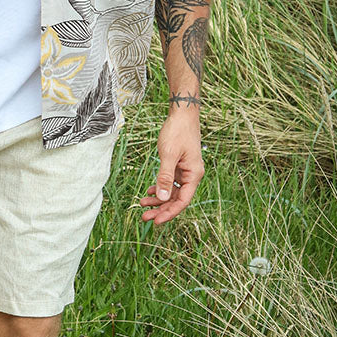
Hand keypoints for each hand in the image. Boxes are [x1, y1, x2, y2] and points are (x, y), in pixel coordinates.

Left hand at [140, 108, 204, 224]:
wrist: (182, 114)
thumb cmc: (177, 132)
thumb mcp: (169, 155)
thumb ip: (165, 177)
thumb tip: (162, 198)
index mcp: (194, 175)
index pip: (182, 201)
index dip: (169, 213)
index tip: (156, 221)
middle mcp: (192, 175)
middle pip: (177, 199)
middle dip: (161, 209)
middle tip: (144, 217)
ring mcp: (185, 170)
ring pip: (172, 191)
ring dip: (159, 199)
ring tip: (143, 204)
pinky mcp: (179, 165)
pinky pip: (170, 182)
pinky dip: (160, 187)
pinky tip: (150, 191)